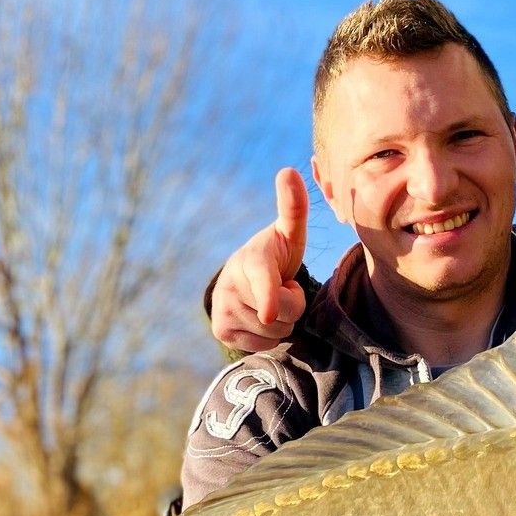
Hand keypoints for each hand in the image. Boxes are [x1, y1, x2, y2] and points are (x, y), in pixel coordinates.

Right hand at [210, 168, 309, 351]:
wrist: (243, 278)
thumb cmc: (274, 255)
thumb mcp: (288, 233)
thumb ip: (293, 206)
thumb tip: (289, 170)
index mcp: (252, 260)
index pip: (263, 282)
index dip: (270, 297)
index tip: (269, 313)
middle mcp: (232, 285)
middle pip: (285, 315)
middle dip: (291, 305)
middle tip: (279, 288)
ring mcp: (224, 309)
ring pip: (276, 333)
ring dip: (280, 321)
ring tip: (268, 301)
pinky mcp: (221, 331)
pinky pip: (263, 346)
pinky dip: (266, 335)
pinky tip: (257, 316)